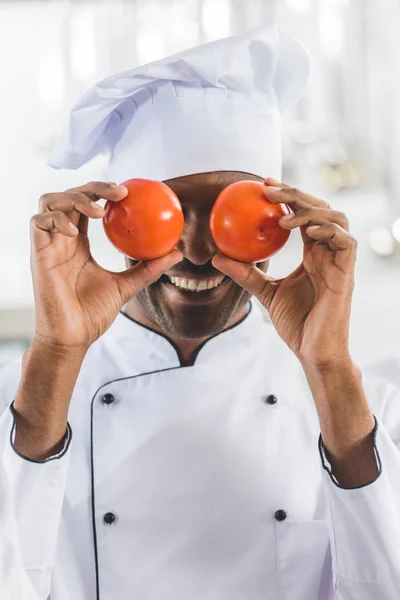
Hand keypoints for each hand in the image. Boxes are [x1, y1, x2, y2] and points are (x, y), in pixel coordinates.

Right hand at [31, 181, 182, 350]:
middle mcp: (62, 239)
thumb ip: (148, 269)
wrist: (72, 338)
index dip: (102, 192)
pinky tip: (76, 231)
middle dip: (93, 187)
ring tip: (100, 211)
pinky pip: (38, 222)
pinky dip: (57, 218)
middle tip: (121, 193)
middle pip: (70, 196)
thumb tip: (177, 253)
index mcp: (79, 243)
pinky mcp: (38, 254)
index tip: (128, 192)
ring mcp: (48, 245)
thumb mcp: (126, 287)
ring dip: (75, 198)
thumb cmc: (93, 315)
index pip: (87, 206)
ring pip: (50, 201)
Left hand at [212, 178, 356, 366]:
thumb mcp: (265, 292)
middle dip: (296, 194)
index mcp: (314, 254)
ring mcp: (339, 262)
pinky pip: (346, 241)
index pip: (304, 216)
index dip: (288, 197)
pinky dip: (327, 230)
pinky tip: (304, 230)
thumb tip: (216, 257)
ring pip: (337, 218)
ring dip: (310, 209)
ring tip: (283, 215)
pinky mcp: (347, 273)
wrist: (313, 351)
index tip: (262, 186)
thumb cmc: (295, 323)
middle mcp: (328, 252)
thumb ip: (245, 273)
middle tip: (268, 188)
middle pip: (320, 209)